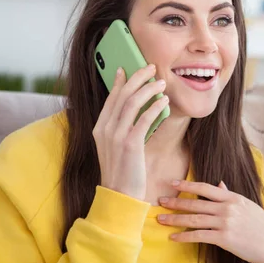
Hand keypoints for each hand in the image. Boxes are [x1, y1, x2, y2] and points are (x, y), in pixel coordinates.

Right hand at [92, 64, 168, 199]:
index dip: (119, 81)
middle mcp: (105, 129)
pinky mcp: (130, 144)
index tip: (127, 68)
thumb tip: (135, 109)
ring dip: (148, 89)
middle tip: (151, 67)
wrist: (119, 195)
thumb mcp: (115, 146)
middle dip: (137, 77)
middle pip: (122, 95)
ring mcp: (116, 136)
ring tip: (161, 82)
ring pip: (132, 102)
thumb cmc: (122, 171)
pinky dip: (155, 107)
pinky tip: (164, 101)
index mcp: (99, 128)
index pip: (110, 98)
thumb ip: (120, 128)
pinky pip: (143, 119)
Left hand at [157, 180, 263, 262]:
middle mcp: (227, 208)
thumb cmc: (260, 225)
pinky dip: (184, 237)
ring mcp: (226, 223)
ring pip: (194, 220)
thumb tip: (220, 184)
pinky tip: (174, 237)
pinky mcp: (224, 238)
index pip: (205, 188)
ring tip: (161, 219)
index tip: (173, 183)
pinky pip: (199, 236)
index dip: (187, 185)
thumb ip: (230, 196)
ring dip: (175, 220)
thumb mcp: (246, 206)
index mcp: (232, 198)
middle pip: (196, 204)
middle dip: (175, 202)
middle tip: (160, 201)